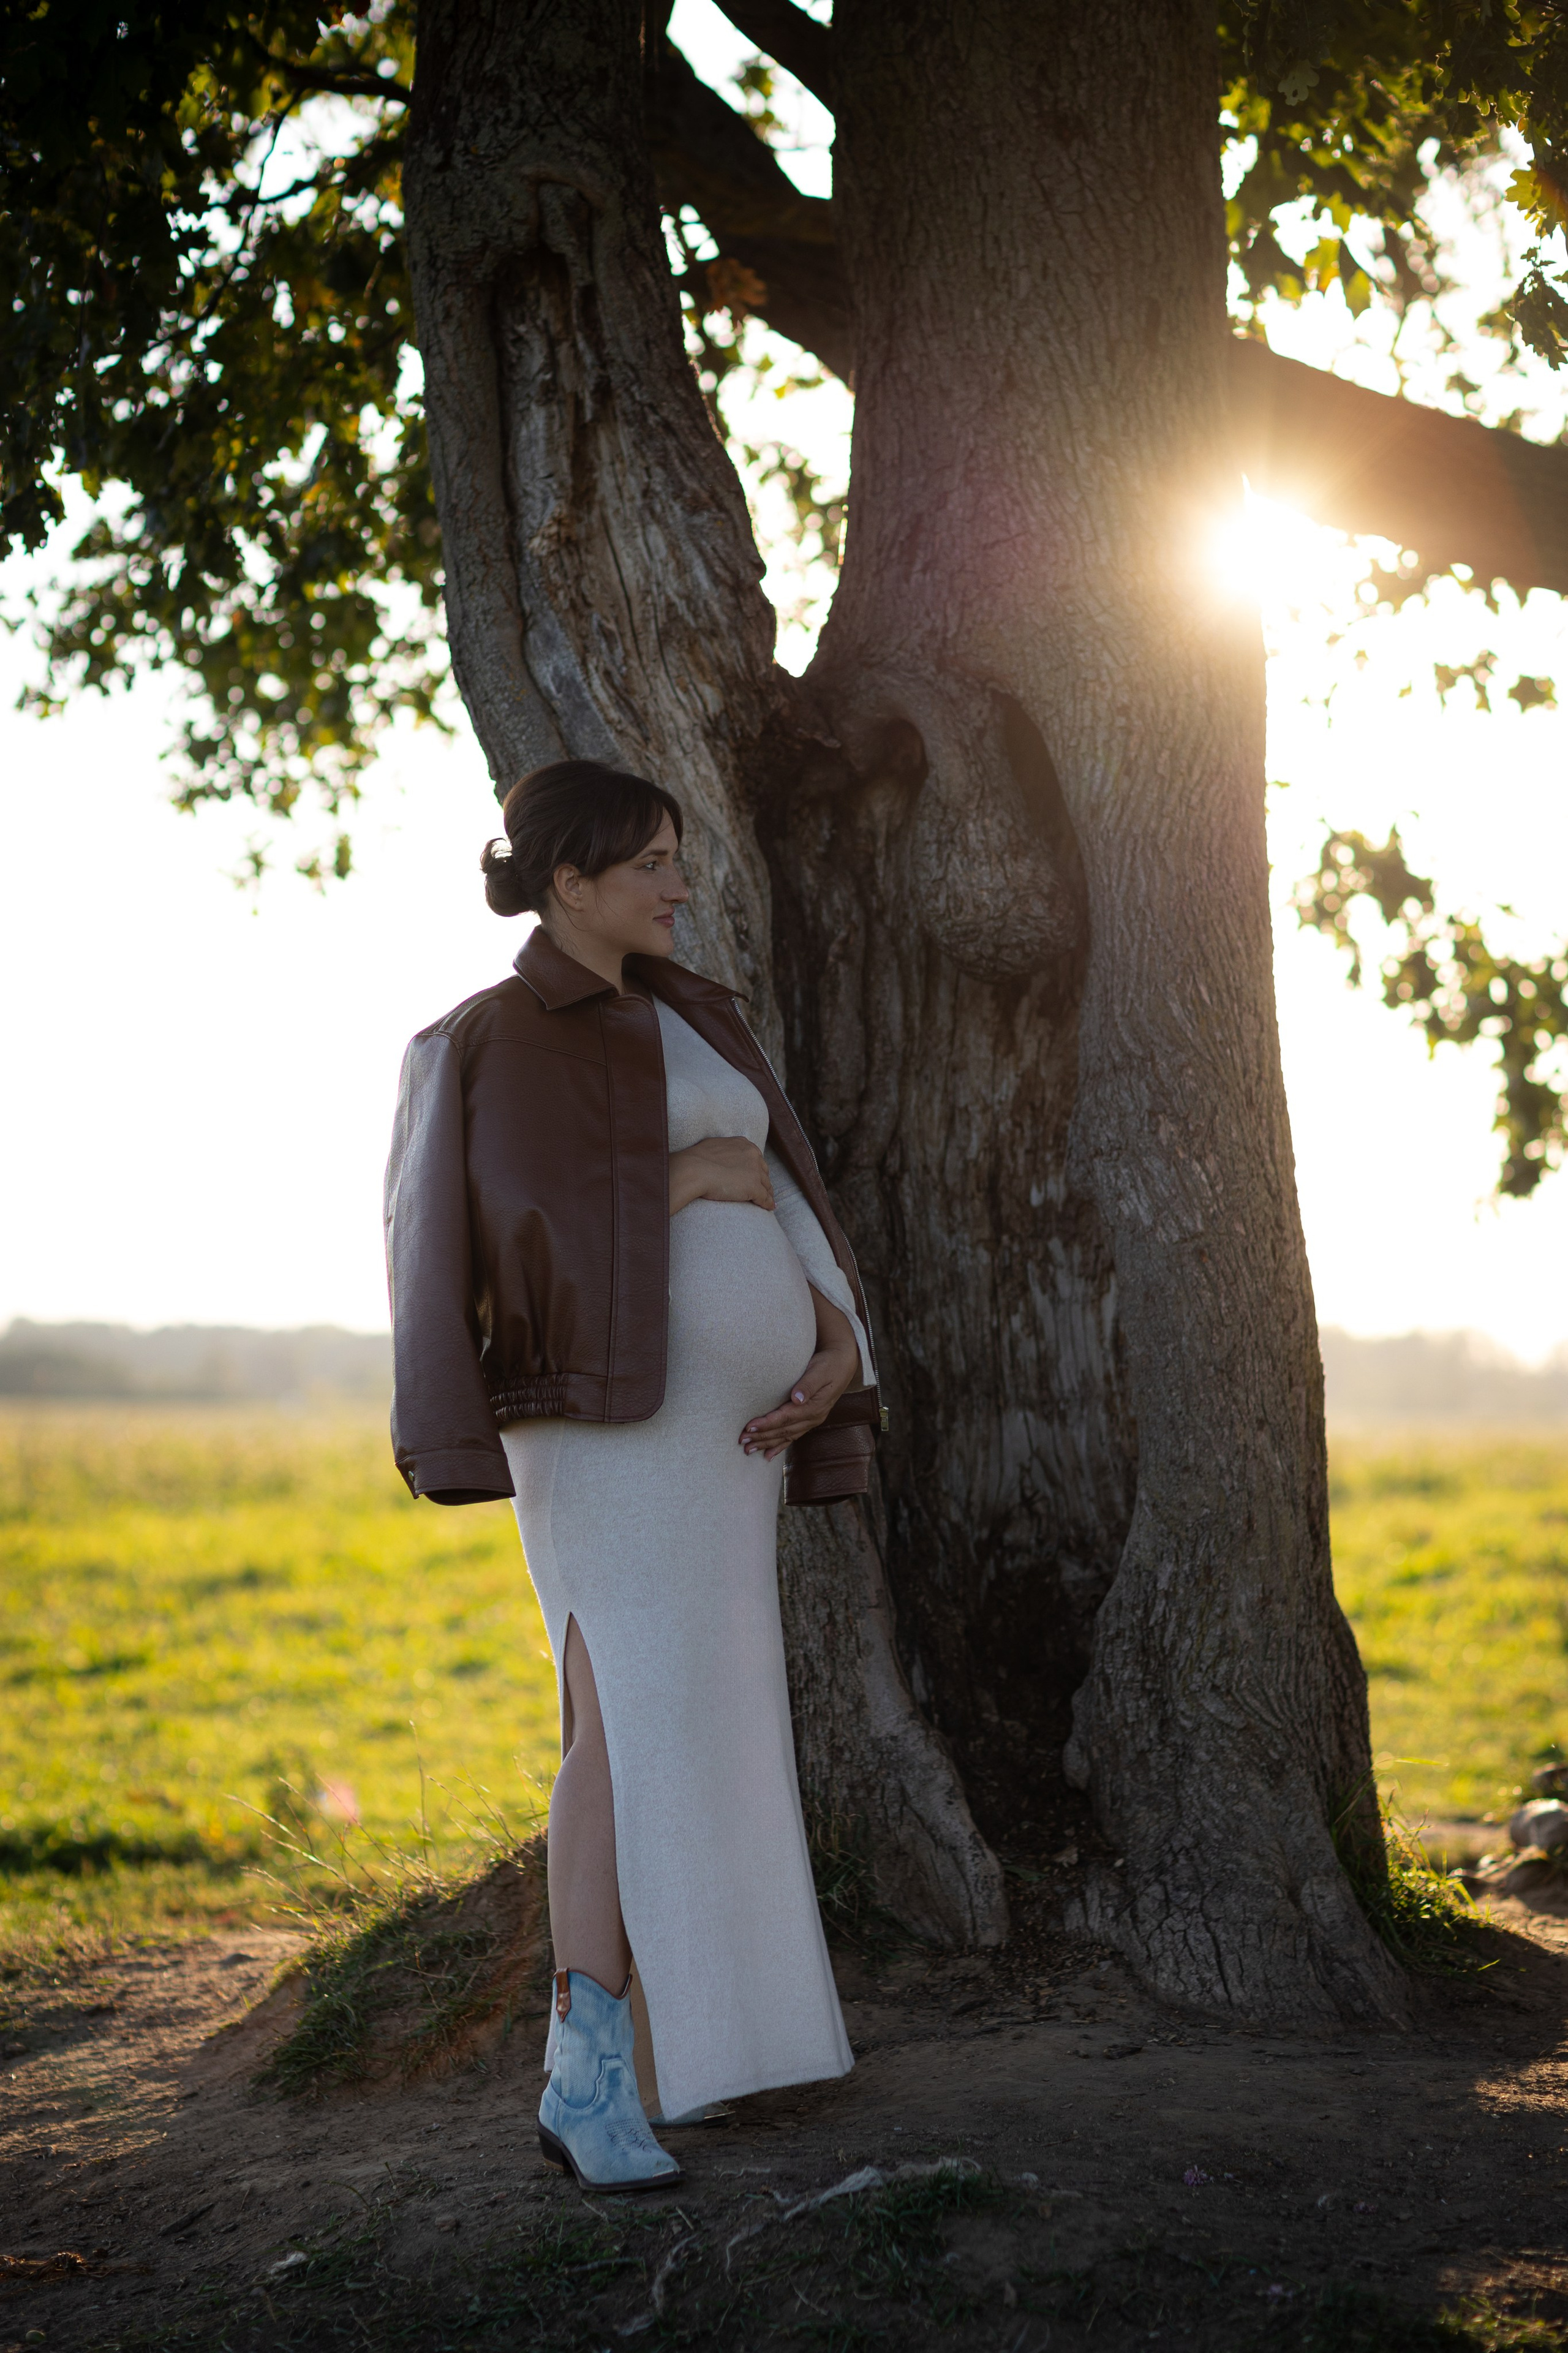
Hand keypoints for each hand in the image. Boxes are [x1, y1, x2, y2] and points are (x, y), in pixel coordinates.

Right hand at [669, 1135, 773, 1215]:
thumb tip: (723, 1153)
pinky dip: (768, 1203)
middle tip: (763, 1189)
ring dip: (767, 1193)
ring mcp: (754, 1172)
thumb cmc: (697, 1159)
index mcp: (744, 1145)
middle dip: (763, 1180)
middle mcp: (753, 1156)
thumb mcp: (715, 1146)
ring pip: (766, 1185)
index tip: (756, 1176)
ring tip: (768, 1200)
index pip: (756, 1159)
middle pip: (763, 1172)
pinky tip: (769, 1208)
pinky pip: (764, 1198)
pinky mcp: (753, 1188)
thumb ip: (725, 1149)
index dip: (756, 1169)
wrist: (694, 1169)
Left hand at [742, 1286, 861, 1460]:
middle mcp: (813, 1417)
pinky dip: (779, 1446)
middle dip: (762, 1437)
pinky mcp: (809, 1420)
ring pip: (786, 1436)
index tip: (749, 1427)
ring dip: (767, 1443)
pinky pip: (793, 1436)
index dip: (767, 1423)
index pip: (786, 1417)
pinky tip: (768, 1454)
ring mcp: (812, 1421)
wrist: (843, 1363)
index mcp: (814, 1406)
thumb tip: (796, 1398)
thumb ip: (808, 1384)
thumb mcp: (820, 1370)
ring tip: (748, 1450)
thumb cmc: (828, 1364)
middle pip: (784, 1430)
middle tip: (742, 1441)